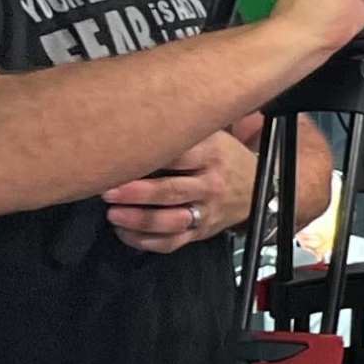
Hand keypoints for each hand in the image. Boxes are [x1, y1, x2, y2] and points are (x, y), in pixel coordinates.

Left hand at [103, 120, 257, 253]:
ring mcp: (206, 211)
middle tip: (107, 191)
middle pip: (171, 192)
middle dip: (136, 194)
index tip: (118, 159)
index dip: (148, 158)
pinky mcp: (200, 232)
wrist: (256, 187)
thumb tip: (134, 121)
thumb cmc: (222, 156)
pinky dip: (145, 241)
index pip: (177, 156)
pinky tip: (124, 232)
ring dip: (139, 220)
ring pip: (171, 222)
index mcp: (211, 155)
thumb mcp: (211, 136)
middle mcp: (210, 185)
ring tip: (113, 215)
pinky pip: (172, 242)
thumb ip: (183, 132)